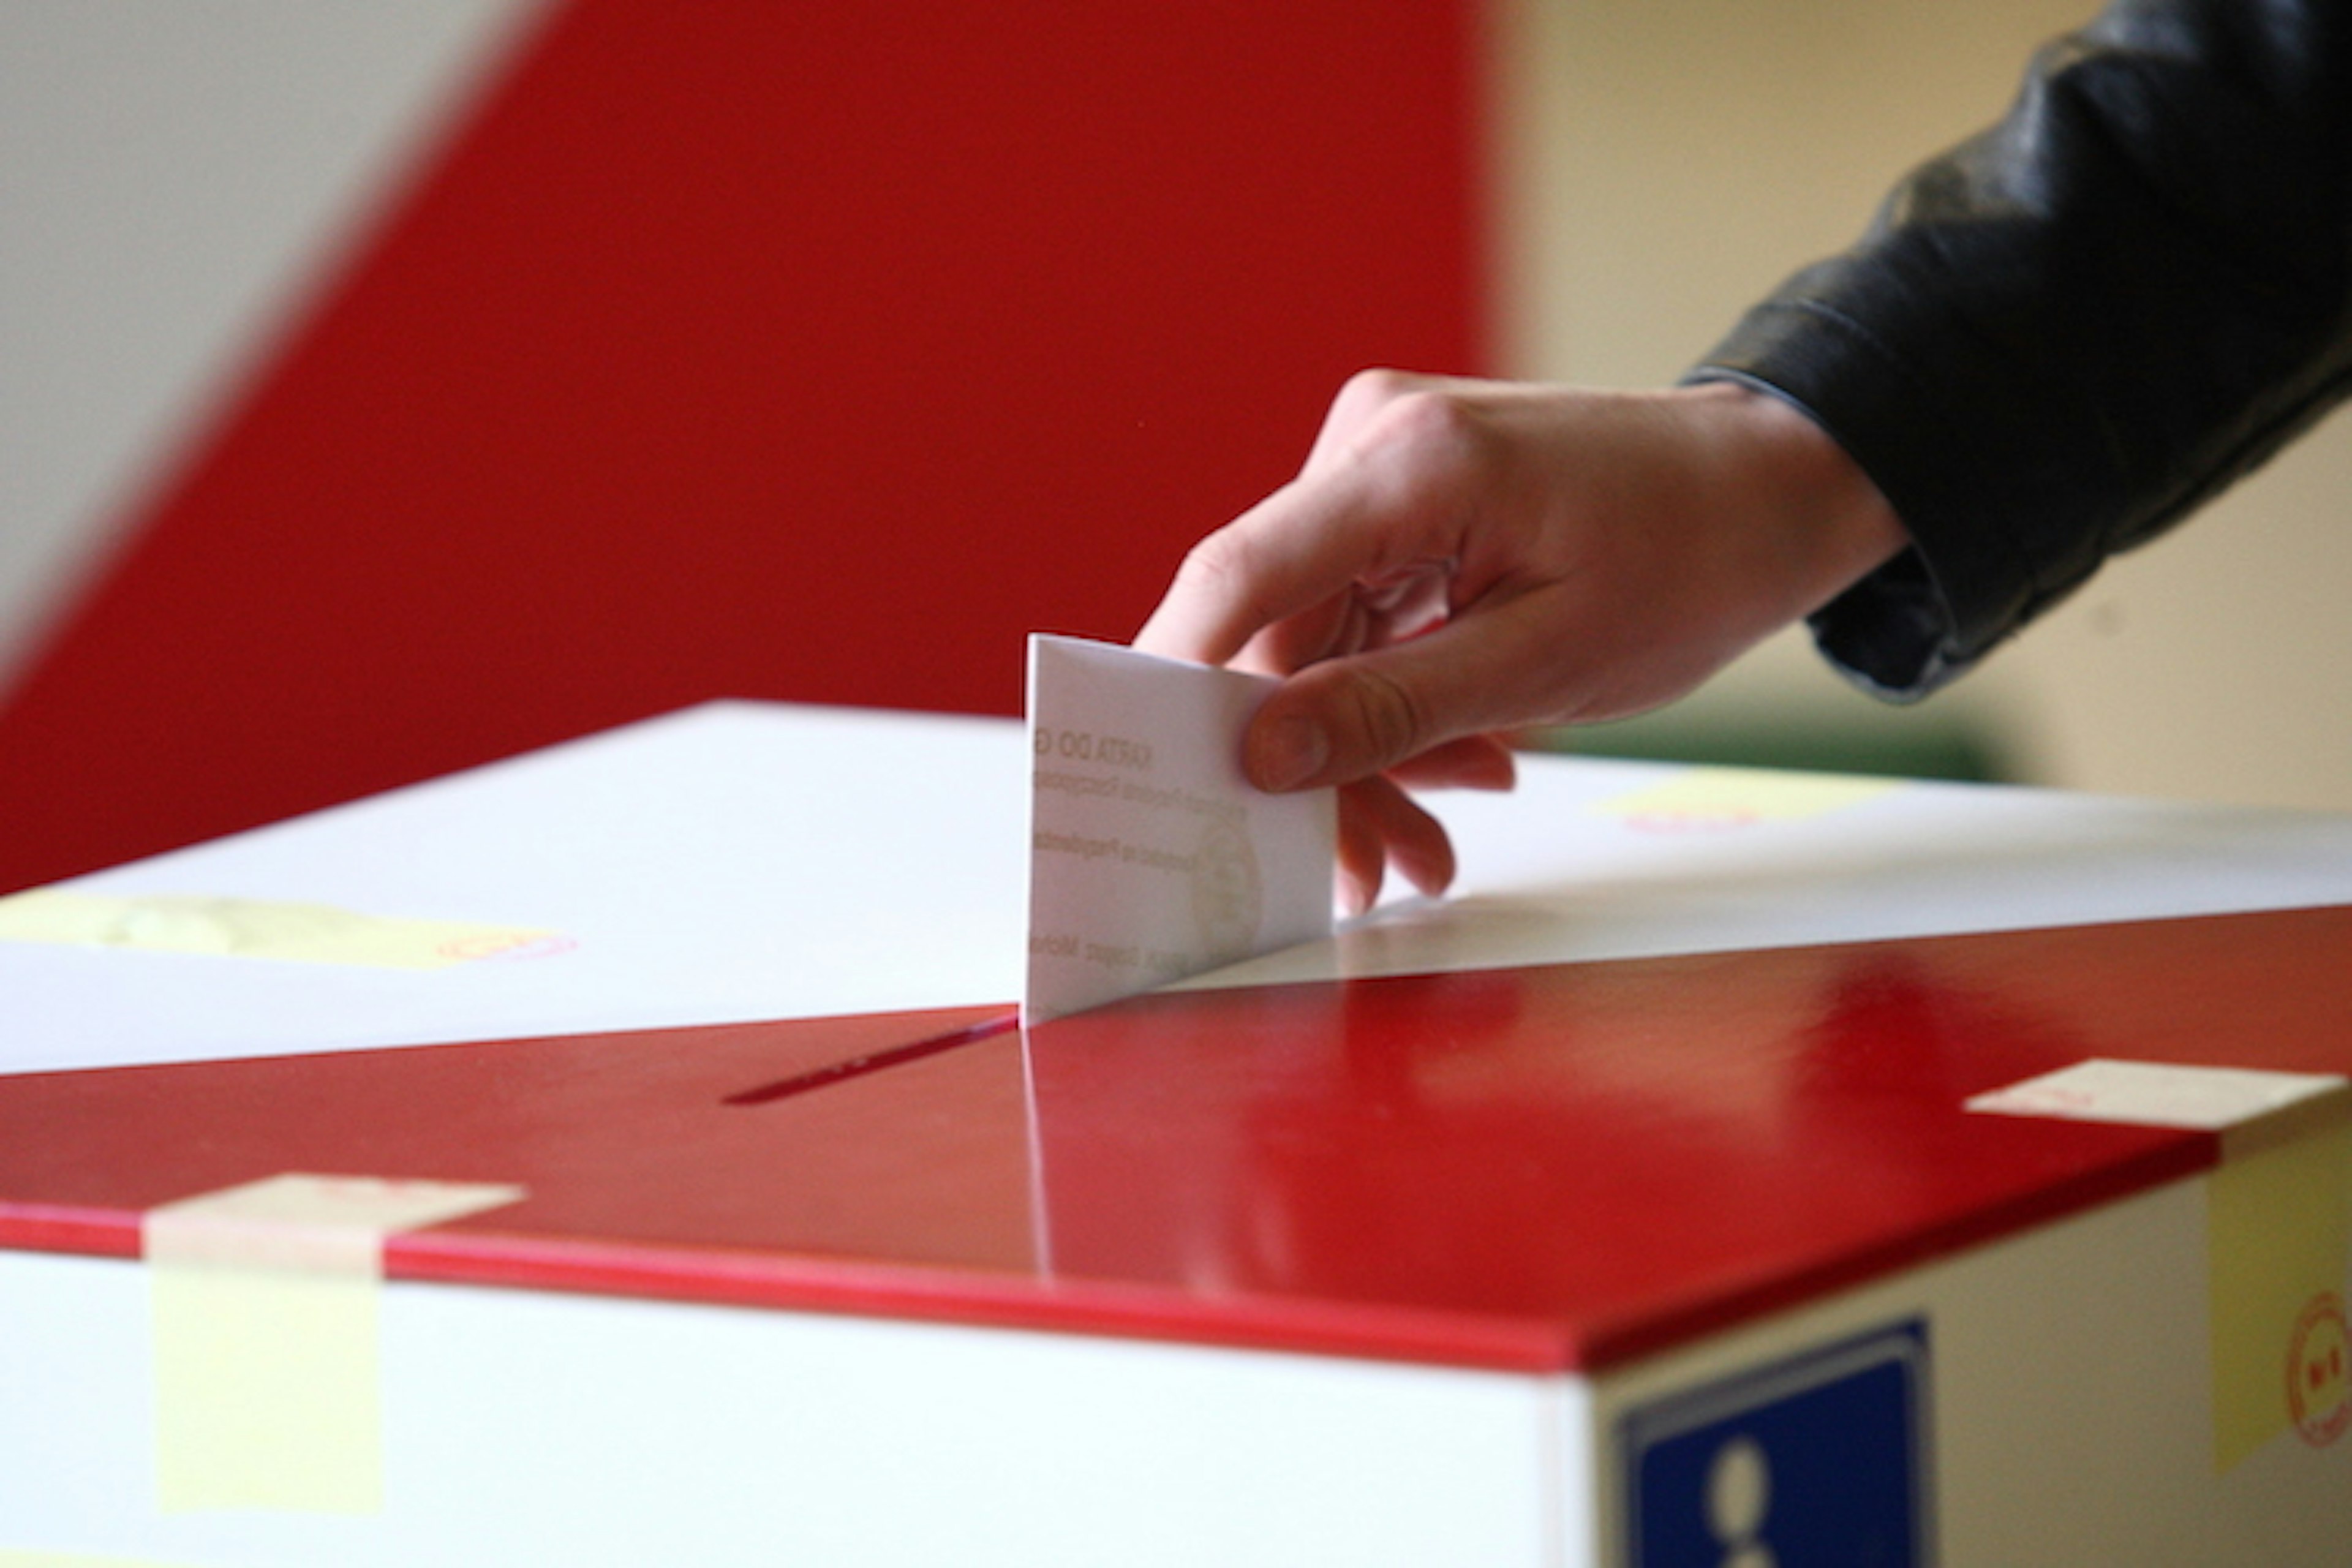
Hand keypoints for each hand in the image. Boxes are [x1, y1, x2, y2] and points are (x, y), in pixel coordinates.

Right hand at [1135, 372, 1906, 911]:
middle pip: (1276, 633)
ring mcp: (1382, 474)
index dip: (1176, 685)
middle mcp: (1371, 448)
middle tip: (1363, 875)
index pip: (1240, 575)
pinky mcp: (1403, 508)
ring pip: (1316, 645)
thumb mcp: (1547, 661)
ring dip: (1364, 754)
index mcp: (1406, 463)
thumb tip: (1257, 759)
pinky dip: (1398, 709)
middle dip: (1311, 765)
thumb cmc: (1690, 558)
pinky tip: (1458, 774)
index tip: (1151, 789)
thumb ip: (1393, 708)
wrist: (1774, 488)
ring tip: (1425, 850)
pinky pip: (1361, 627)